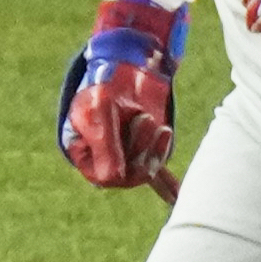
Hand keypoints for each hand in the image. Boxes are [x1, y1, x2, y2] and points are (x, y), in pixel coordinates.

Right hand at [58, 0, 185, 197]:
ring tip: (155, 123)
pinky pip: (155, 175)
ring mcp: (125, 155)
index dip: (123, 165)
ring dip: (154, 149)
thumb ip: (105, 145)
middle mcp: (103, 158)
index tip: (134, 138)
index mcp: (83, 152)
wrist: (126, 62)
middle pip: (129, 177)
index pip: (105, 178)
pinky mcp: (144, 148)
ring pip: (145, 170)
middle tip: (146, 120)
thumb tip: (114, 181)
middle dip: (142, 152)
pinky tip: (176, 199)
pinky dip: (166, 186)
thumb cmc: (104, 83)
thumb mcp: (99, 111)